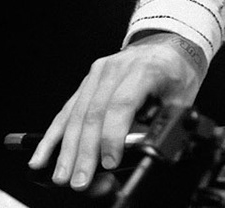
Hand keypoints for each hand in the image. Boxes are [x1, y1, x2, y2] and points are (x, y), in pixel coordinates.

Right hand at [29, 32, 205, 190]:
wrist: (169, 44)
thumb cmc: (177, 71)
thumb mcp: (182, 96)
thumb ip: (165, 121)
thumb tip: (147, 149)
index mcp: (145, 69)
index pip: (122, 104)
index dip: (113, 136)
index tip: (110, 162)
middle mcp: (117, 68)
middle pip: (95, 113)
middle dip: (85, 152)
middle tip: (80, 179)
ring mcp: (98, 73)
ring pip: (77, 115)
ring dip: (67, 149)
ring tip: (62, 176)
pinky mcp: (87, 82)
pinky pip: (67, 110)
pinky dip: (54, 136)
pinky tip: (42, 155)